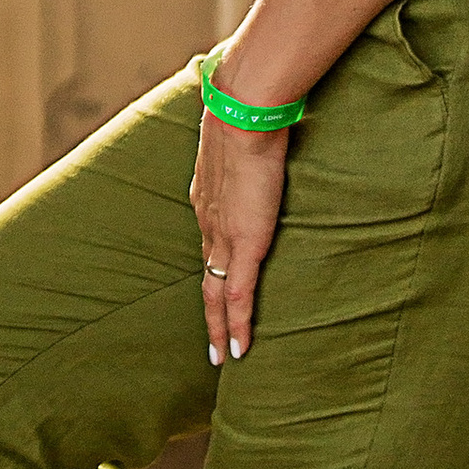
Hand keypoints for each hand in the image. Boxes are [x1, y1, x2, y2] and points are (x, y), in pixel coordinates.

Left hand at [191, 109, 291, 362]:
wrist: (245, 112)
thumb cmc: (249, 112)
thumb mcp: (244, 135)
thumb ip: (249, 146)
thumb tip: (262, 131)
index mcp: (208, 199)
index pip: (208, 245)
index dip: (213, 271)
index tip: (215, 291)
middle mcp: (208, 223)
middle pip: (206, 278)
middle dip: (209, 315)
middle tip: (213, 346)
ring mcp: (223, 237)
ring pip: (216, 295)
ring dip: (220, 328)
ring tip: (225, 356)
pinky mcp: (244, 245)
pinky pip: (239, 297)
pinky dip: (238, 326)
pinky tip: (240, 350)